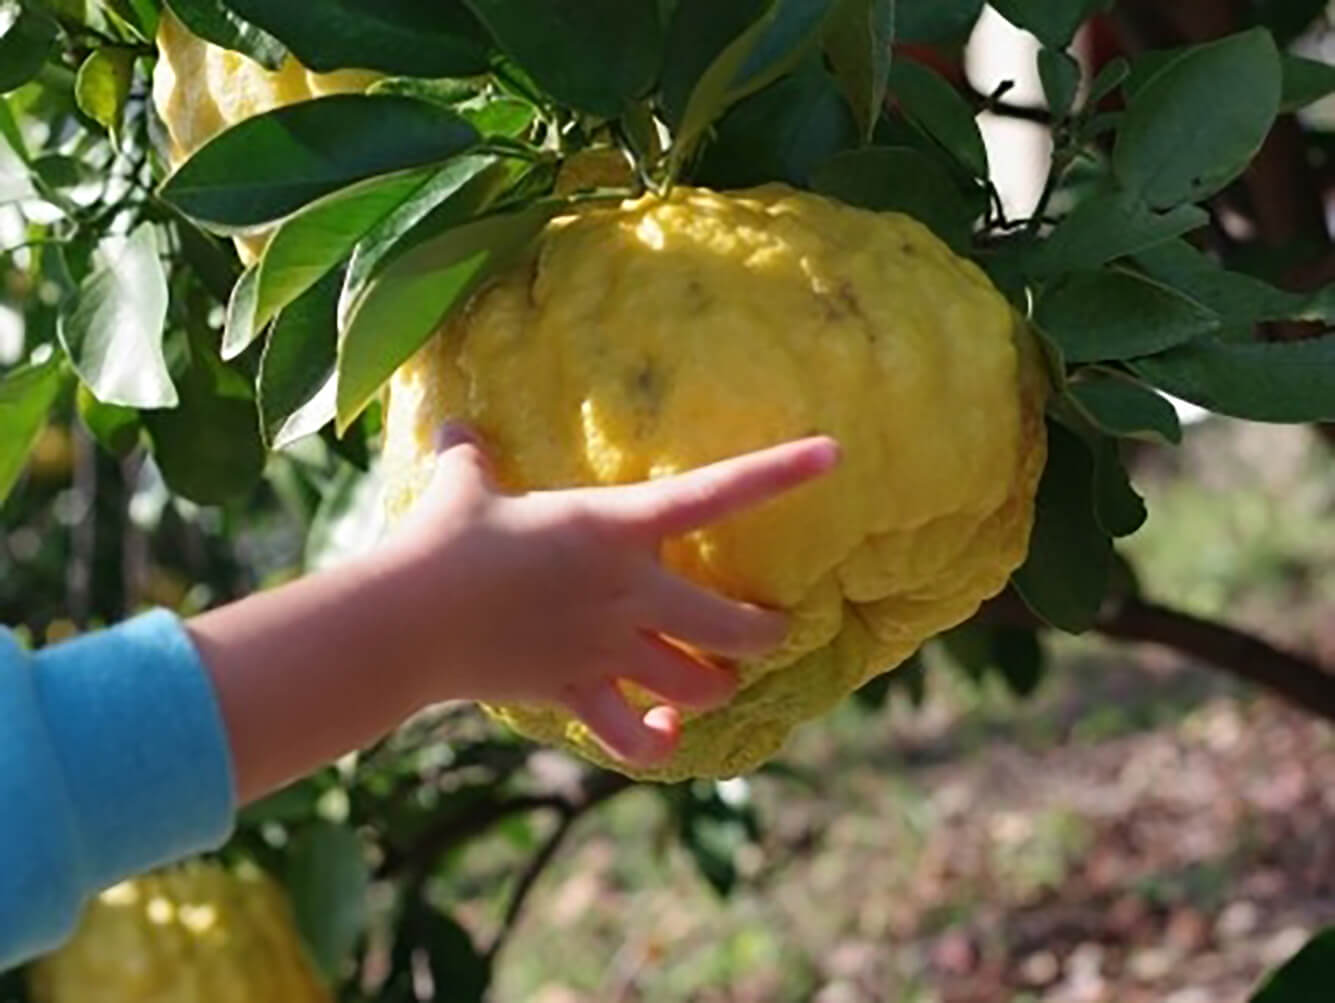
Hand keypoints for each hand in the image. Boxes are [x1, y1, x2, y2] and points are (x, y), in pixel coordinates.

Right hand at [385, 423, 840, 767]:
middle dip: (767, 632)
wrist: (410, 619)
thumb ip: (470, 455)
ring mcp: (608, 648)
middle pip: (735, 627)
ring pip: (699, 685)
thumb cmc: (443, 541)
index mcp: (614, 528)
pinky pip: (630, 737)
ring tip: (720, 681)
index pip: (714, 493)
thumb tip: (450, 422)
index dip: (778, 472)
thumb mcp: (462, 485)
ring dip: (719, 686)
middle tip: (772, 628)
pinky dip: (653, 743)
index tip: (832, 454)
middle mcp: (629, 592)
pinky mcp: (576, 691)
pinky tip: (661, 736)